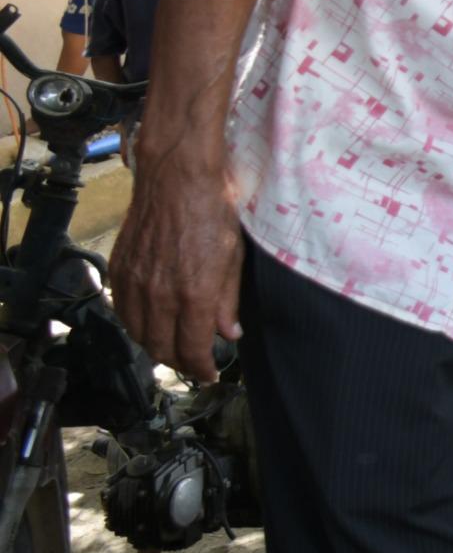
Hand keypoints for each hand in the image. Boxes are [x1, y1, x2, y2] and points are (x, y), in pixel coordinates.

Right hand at [107, 146, 244, 381]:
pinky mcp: (119, 270)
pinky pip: (121, 311)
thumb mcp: (233, 258)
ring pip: (138, 334)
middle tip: (194, 360)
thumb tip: (227, 333)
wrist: (177, 178)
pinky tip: (149, 320)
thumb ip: (228, 301)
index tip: (209, 373)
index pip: (192, 350)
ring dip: (156, 345)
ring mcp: (134, 283)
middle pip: (162, 349)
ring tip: (174, 344)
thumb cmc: (213, 212)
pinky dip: (135, 324)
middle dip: (180, 361)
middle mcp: (159, 295)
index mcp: (193, 295)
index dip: (201, 368)